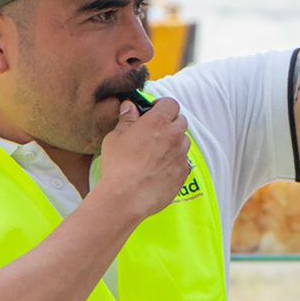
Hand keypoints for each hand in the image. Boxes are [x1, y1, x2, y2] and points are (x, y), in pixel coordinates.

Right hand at [98, 99, 191, 221]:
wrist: (127, 197)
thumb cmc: (118, 165)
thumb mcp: (115, 137)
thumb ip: (126, 119)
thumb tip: (129, 106)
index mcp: (158, 122)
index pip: (170, 104)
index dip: (162, 106)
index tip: (153, 112)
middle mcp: (174, 136)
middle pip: (181, 121)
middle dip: (170, 122)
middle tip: (155, 132)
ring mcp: (181, 155)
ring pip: (184, 141)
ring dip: (174, 142)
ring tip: (157, 152)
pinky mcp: (183, 173)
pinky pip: (183, 162)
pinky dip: (175, 161)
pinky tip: (160, 168)